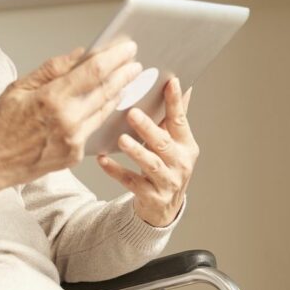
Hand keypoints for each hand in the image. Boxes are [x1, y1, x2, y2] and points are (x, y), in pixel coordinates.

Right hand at [0, 41, 142, 202]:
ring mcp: (73, 141)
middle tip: (135, 62)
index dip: (115, 58)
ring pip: (104, 111)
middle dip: (124, 74)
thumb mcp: (20, 86)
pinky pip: (93, 129)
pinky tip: (107, 103)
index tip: (127, 48)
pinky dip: (101, 114)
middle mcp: (67, 121)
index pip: (94, 72)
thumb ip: (53, 68)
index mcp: (52, 99)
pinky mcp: (74, 155)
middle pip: (106, 91)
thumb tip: (81, 53)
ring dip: (118, 93)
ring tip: (126, 79)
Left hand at [97, 78, 198, 226]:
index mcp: (186, 146)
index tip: (171, 82)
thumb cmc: (166, 167)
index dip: (176, 102)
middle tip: (133, 113)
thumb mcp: (175, 143)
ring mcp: (167, 182)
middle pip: (164, 144)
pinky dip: (116, 171)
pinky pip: (131, 182)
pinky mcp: (151, 196)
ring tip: (122, 139)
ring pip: (151, 164)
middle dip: (149, 128)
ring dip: (136, 151)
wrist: (163, 207)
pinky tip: (103, 160)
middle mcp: (180, 164)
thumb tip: (180, 84)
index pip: (180, 121)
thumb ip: (175, 118)